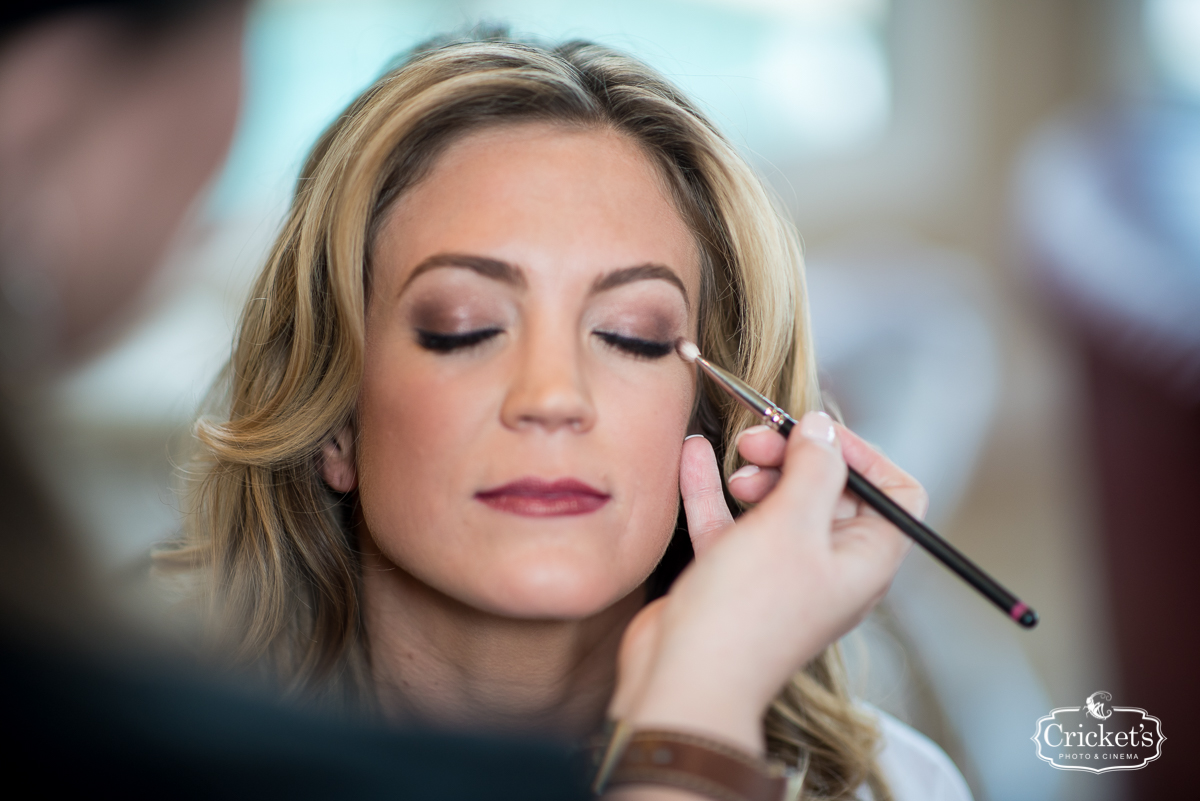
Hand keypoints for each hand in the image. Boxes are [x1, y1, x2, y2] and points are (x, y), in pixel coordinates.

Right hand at [609, 413, 924, 753]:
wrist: (685, 679)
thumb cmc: (748, 613)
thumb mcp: (791, 524)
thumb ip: (815, 468)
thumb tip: (824, 428)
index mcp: (866, 561)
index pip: (895, 494)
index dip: (864, 456)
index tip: (819, 433)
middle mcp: (829, 567)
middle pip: (830, 491)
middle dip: (797, 455)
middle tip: (760, 439)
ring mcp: (780, 573)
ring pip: (779, 504)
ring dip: (758, 471)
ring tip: (735, 459)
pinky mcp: (733, 577)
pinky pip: (731, 522)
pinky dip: (715, 489)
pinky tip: (695, 455)